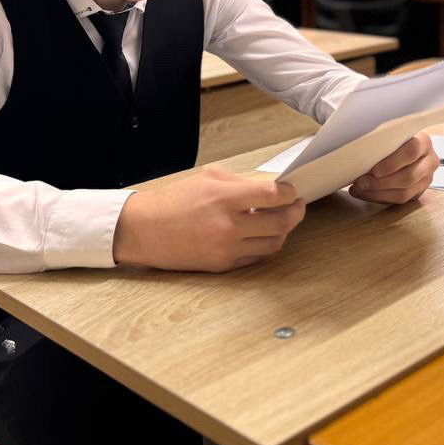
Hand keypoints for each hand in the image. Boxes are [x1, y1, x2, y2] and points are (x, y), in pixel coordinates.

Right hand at [113, 169, 305, 272]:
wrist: (146, 230)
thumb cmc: (175, 200)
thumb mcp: (209, 178)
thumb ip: (242, 183)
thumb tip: (272, 189)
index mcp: (224, 199)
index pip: (272, 196)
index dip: (289, 192)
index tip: (291, 190)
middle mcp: (228, 227)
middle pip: (281, 222)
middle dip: (295, 212)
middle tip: (297, 205)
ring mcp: (226, 249)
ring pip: (273, 243)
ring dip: (283, 231)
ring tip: (281, 219)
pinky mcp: (223, 266)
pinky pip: (257, 258)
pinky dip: (265, 245)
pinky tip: (263, 234)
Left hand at [348, 131, 438, 204]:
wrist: (404, 147)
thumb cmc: (394, 139)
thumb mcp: (391, 134)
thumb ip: (383, 140)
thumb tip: (360, 152)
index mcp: (424, 142)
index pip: (411, 152)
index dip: (391, 163)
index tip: (374, 170)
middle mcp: (430, 161)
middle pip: (408, 177)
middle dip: (381, 183)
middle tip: (361, 182)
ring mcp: (426, 178)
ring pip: (404, 193)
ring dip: (378, 193)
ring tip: (359, 188)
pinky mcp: (419, 192)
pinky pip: (400, 200)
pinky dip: (380, 198)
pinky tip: (365, 193)